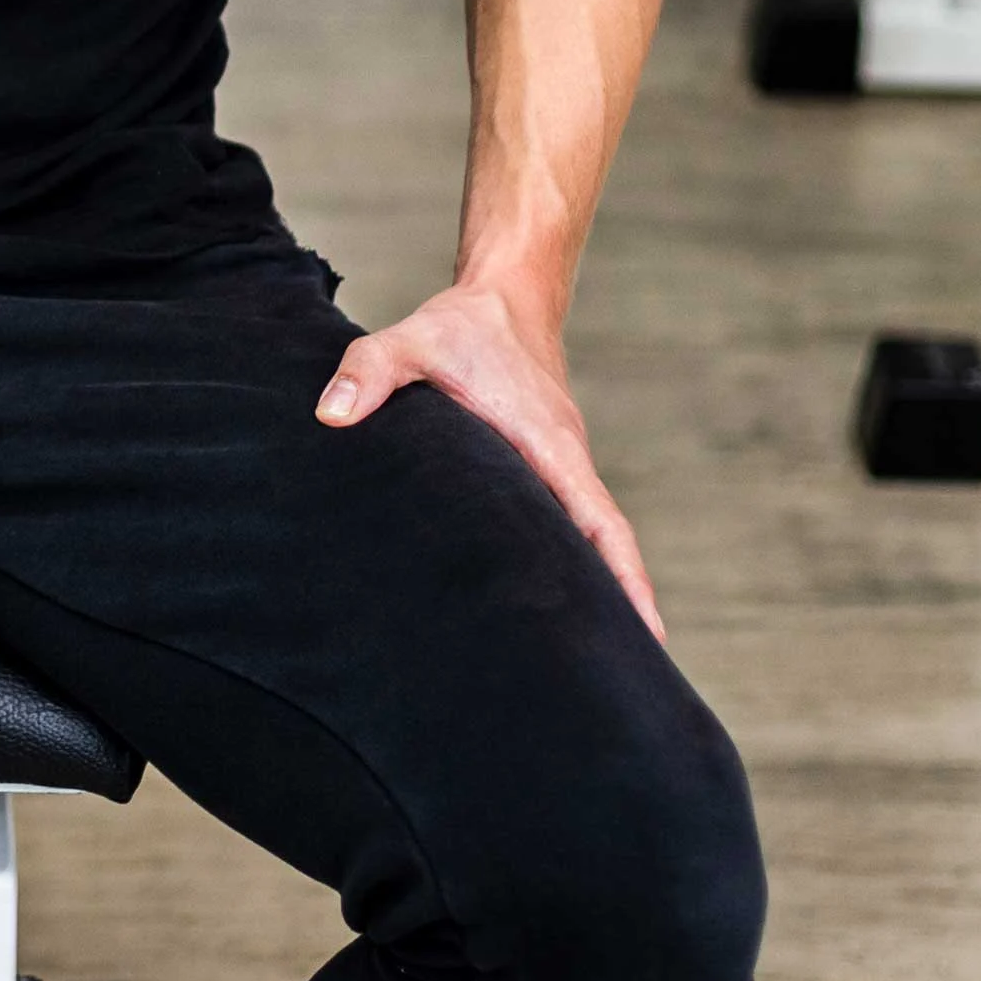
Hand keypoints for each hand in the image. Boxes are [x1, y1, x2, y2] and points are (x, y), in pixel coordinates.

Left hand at [316, 282, 664, 642]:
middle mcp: (566, 462)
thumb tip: (332, 416)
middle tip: (618, 681)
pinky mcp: (545, 468)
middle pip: (605, 548)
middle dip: (618, 610)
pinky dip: (571, 562)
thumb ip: (369, 372)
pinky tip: (547, 601)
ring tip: (585, 663)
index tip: (649, 638)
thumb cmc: (462, 326)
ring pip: (587, 539)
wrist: (503, 299)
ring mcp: (560, 467)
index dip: (626, 580)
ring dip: (595, 590)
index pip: (601, 524)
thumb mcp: (408, 341)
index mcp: (550, 445)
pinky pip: (567, 523)